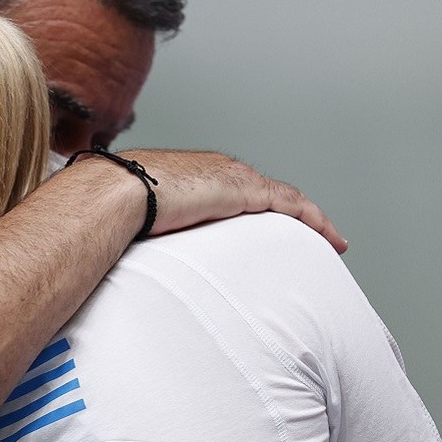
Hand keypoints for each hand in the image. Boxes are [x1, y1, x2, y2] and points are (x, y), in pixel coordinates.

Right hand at [115, 150, 347, 253]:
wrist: (114, 193)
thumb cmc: (111, 212)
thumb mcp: (136, 226)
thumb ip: (145, 240)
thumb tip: (132, 269)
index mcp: (192, 178)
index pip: (237, 191)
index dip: (259, 207)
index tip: (272, 227)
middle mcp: (217, 172)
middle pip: (266, 193)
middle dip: (290, 214)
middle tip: (311, 237)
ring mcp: (233, 178)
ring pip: (285, 198)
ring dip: (309, 219)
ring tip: (330, 240)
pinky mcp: (245, 190)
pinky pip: (292, 205)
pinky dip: (314, 219)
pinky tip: (330, 238)